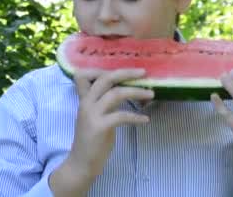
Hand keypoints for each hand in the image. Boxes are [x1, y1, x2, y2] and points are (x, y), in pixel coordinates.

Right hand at [49, 68, 152, 195]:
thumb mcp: (93, 116)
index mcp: (84, 99)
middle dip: (126, 73)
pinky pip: (121, 116)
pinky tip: (145, 120)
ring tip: (151, 94)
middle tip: (143, 73)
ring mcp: (92, 114)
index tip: (124, 70)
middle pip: (106, 79)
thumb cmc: (91, 140)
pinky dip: (135, 117)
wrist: (81, 163)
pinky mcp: (100, 127)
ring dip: (136, 92)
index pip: (88, 75)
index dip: (105, 69)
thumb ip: (101, 102)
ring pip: (116, 94)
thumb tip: (118, 90)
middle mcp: (86, 103)